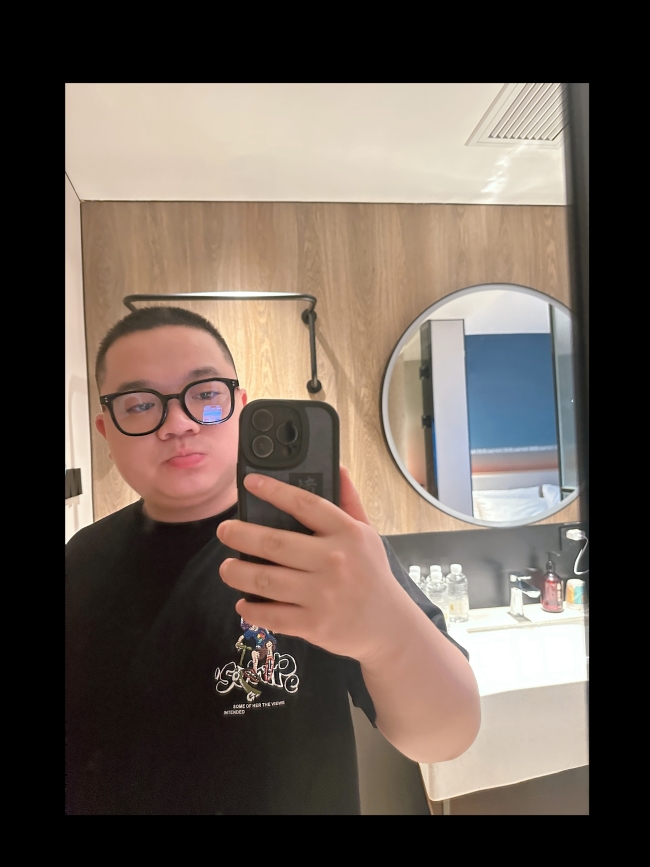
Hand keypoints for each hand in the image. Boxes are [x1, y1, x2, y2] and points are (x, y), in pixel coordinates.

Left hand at [217, 467, 410, 664]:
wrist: (390, 626)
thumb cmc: (372, 574)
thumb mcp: (368, 534)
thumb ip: (349, 500)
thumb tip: (337, 466)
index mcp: (347, 533)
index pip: (305, 504)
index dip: (274, 491)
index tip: (250, 482)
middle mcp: (334, 560)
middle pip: (274, 542)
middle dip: (239, 534)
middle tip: (224, 531)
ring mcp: (323, 594)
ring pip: (265, 580)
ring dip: (237, 572)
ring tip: (227, 567)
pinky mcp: (314, 624)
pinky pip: (272, 615)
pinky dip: (251, 609)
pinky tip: (244, 602)